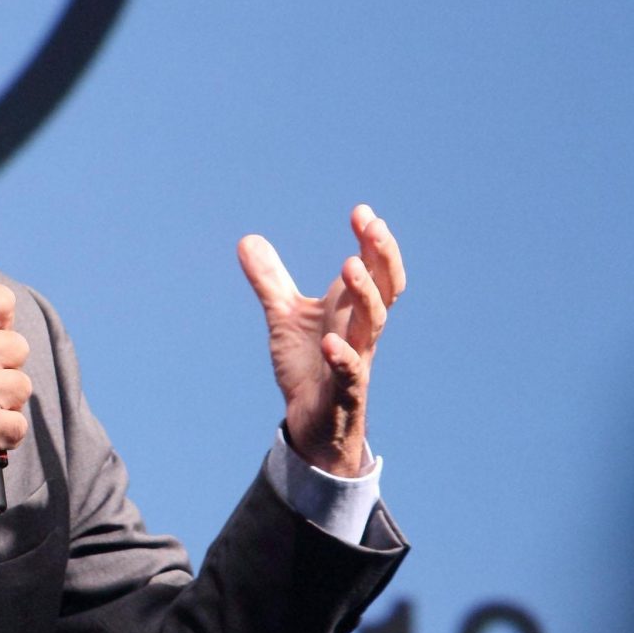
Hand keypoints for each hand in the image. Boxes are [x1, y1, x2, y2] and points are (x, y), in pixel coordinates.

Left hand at [238, 204, 406, 475]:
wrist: (311, 421)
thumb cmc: (308, 364)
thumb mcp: (284, 316)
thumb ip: (270, 280)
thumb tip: (248, 239)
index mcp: (350, 310)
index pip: (373, 269)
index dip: (373, 242)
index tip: (362, 211)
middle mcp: (360, 330)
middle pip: (385, 289)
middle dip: (382, 257)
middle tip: (373, 227)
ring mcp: (356, 359)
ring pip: (374, 325)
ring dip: (365, 295)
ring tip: (349, 266)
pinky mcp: (343, 392)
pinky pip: (350, 373)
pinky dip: (343, 357)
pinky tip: (330, 343)